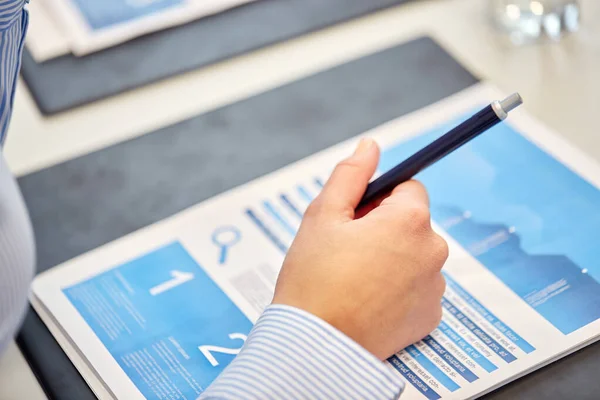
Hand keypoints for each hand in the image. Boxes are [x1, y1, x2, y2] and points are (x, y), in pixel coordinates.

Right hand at [272, 138, 448, 359]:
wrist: (314, 343)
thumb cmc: (314, 277)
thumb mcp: (323, 215)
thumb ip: (351, 174)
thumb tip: (371, 145)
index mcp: (410, 220)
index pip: (409, 188)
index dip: (379, 198)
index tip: (357, 215)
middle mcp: (433, 251)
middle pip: (413, 223)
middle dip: (385, 228)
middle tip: (348, 249)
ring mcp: (435, 287)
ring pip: (414, 255)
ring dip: (392, 258)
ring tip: (355, 278)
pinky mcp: (430, 317)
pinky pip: (418, 288)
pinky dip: (399, 289)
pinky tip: (368, 299)